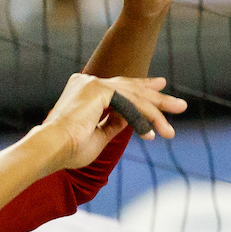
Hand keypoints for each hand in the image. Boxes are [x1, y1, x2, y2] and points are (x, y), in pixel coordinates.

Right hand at [38, 72, 186, 166]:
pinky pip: (129, 105)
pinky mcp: (98, 90)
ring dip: (155, 115)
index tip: (161, 84)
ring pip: (134, 97)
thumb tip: (130, 120)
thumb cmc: (68, 149)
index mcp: (85, 88)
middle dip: (158, 99)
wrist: (50, 149)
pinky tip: (152, 135)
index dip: (143, 87)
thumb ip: (114, 124)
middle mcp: (88, 81)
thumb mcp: (98, 135)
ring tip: (171, 129)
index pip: (120, 86)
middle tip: (180, 105)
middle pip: (131, 88)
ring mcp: (93, 83)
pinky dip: (142, 120)